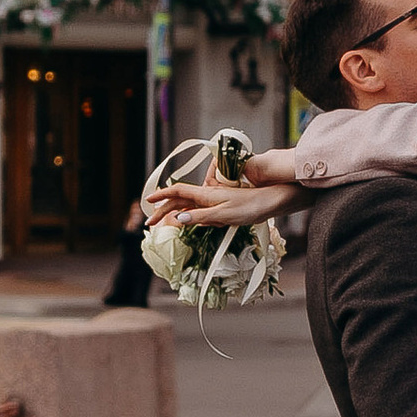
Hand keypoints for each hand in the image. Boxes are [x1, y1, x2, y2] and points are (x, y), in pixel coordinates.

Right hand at [140, 172, 254, 232]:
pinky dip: (192, 218)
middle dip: (163, 211)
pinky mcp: (221, 208)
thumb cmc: (248, 208)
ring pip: (189, 208)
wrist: (269, 203)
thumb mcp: (222, 215)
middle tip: (150, 224)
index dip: (161, 195)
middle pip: (179, 202)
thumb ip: (199, 216)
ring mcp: (214, 202)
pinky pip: (202, 214)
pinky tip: (191, 224)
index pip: (177, 192)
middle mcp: (207, 196)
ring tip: (163, 225)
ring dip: (175, 215)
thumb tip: (177, 218)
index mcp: (205, 194)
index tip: (148, 201)